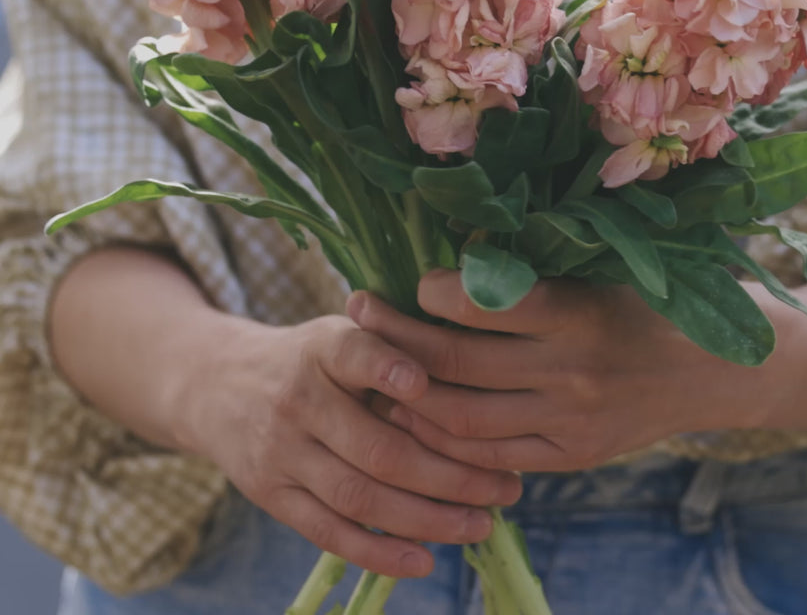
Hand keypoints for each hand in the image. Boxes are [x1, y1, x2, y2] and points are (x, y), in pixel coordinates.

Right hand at [173, 312, 522, 577]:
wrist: (217, 384)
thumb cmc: (308, 357)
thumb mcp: (340, 330)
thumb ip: (392, 342)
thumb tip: (469, 359)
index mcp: (321, 348)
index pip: (353, 354)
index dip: (387, 367)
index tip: (425, 383)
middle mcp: (298, 400)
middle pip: (377, 447)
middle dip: (449, 473)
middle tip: (505, 486)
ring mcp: (281, 453)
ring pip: (360, 496)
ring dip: (427, 518)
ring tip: (481, 525)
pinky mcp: (271, 496)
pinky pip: (329, 532)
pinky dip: (379, 551)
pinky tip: (425, 560)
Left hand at [346, 270, 762, 473]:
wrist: (708, 371)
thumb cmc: (642, 305)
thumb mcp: (594, 276)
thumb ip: (530, 278)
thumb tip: (450, 265)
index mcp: (574, 313)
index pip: (480, 305)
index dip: (431, 293)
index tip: (410, 282)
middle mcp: (568, 371)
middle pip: (455, 363)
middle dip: (395, 338)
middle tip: (357, 311)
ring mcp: (567, 421)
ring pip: (460, 419)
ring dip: (407, 394)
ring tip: (374, 371)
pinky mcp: (570, 456)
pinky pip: (490, 455)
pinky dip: (446, 439)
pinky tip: (418, 416)